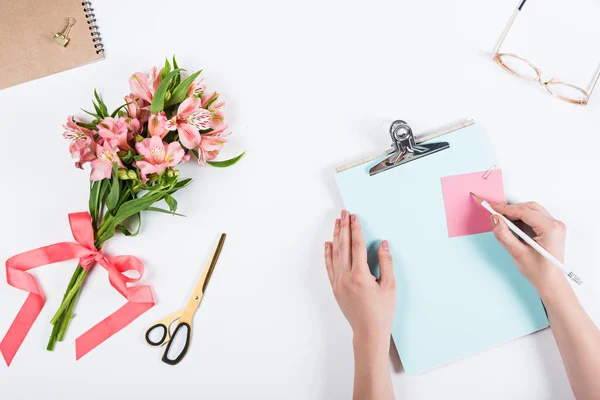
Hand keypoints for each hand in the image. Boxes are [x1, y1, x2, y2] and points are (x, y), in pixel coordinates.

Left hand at [324, 210, 395, 345]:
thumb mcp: (390, 286)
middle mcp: (346, 277)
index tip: (354, 217)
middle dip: (344, 228)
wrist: (368, 331)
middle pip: (344, 246)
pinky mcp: (335, 288)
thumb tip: (383, 243)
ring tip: (337, 222)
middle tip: (344, 213)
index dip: (356, 230)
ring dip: (336, 236)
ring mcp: (338, 283)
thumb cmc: (382, 311)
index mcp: (360, 275)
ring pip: (335, 254)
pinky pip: (329, 267)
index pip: (357, 246)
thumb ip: (386, 263)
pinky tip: (328, 244)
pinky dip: (328, 254)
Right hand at [491, 202, 566, 295]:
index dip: (505, 209)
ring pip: (532, 210)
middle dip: (511, 210)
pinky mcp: (551, 229)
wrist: (551, 282)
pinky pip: (535, 217)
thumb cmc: (539, 272)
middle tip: (495, 213)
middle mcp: (555, 224)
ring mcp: (555, 226)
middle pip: (529, 208)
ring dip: (516, 213)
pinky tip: (513, 226)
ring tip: (502, 221)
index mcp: (550, 229)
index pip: (524, 212)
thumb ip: (504, 235)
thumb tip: (495, 219)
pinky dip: (522, 218)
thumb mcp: (517, 253)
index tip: (491, 207)